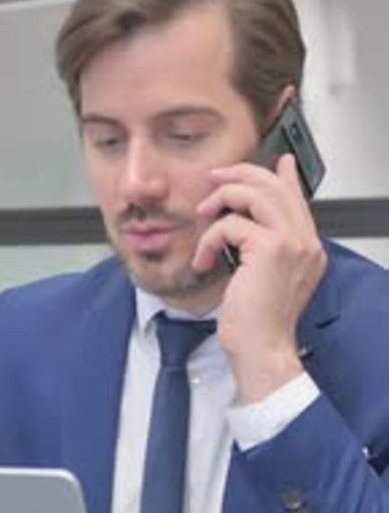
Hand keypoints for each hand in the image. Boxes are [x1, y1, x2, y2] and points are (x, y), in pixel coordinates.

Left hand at [193, 154, 326, 402]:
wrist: (262, 350)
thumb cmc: (258, 325)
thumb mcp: (262, 279)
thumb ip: (262, 246)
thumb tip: (247, 223)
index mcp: (307, 249)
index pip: (297, 198)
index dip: (283, 176)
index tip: (274, 162)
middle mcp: (305, 241)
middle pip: (275, 185)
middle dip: (240, 176)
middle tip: (215, 180)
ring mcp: (290, 242)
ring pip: (254, 194)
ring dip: (221, 200)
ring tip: (204, 216)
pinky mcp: (269, 248)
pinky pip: (230, 224)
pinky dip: (209, 239)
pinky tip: (204, 260)